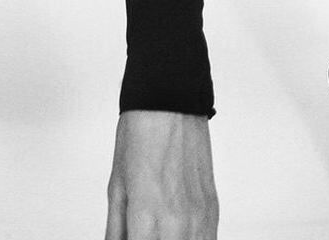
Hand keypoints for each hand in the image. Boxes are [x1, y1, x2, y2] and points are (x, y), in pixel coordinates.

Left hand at [104, 112, 217, 238]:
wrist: (170, 102)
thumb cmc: (139, 135)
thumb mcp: (116, 185)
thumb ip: (116, 228)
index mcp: (147, 215)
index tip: (130, 239)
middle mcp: (177, 221)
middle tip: (142, 232)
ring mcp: (199, 217)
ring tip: (158, 230)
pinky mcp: (213, 209)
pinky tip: (176, 233)